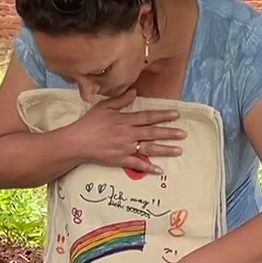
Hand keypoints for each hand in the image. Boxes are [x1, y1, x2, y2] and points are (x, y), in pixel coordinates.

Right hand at [70, 90, 185, 174]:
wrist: (77, 142)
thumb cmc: (89, 123)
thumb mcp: (104, 107)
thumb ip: (120, 99)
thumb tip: (134, 92)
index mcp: (125, 120)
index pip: (148, 117)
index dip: (163, 115)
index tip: (176, 115)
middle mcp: (128, 133)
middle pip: (153, 132)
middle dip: (169, 133)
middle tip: (184, 134)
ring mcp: (125, 148)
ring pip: (149, 148)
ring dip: (165, 150)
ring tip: (179, 150)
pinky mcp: (120, 160)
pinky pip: (137, 164)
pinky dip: (148, 168)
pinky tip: (159, 170)